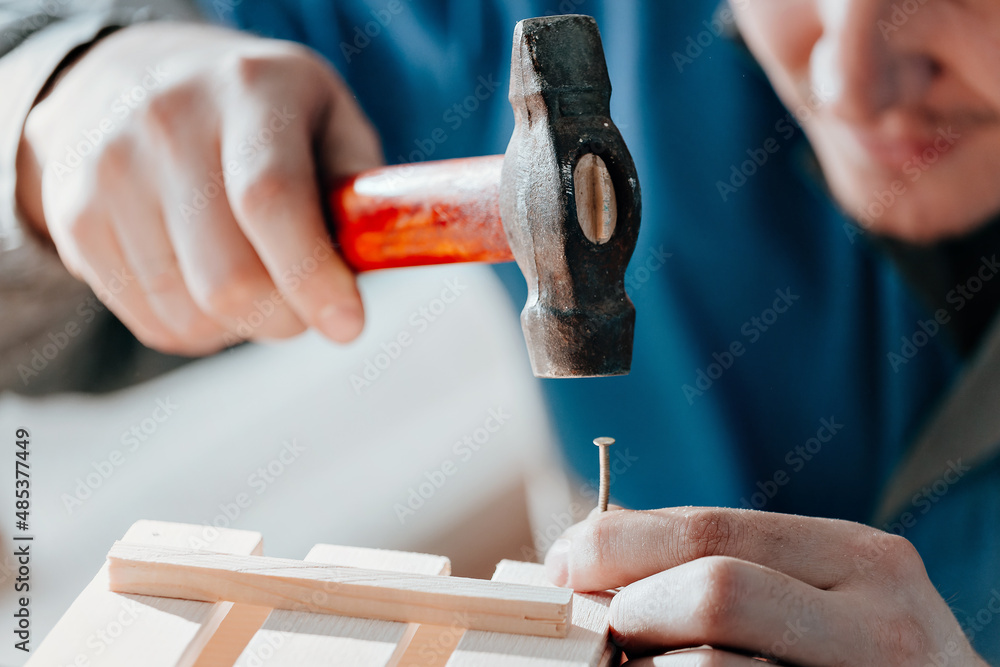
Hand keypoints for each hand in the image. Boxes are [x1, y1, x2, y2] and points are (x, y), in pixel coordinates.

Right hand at [16, 22, 381, 354]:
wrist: (131, 77)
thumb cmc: (260, 114)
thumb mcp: (328, 120)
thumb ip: (359, 191)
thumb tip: (370, 266)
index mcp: (250, 90)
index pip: (270, 199)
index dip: (311, 276)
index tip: (348, 326)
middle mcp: (167, 121)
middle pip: (227, 277)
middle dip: (285, 318)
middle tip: (308, 309)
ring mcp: (110, 170)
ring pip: (189, 313)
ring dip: (241, 326)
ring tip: (258, 283)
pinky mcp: (76, 218)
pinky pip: (151, 320)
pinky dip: (197, 328)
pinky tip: (209, 284)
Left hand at [544, 507, 988, 665]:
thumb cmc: (875, 664)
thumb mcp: (828, 598)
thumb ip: (736, 563)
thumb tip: (603, 541)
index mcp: (860, 558)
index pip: (709, 527)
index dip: (617, 543)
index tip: (563, 561)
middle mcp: (877, 618)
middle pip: (710, 584)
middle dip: (625, 597)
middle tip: (586, 619)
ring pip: (710, 663)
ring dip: (648, 663)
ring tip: (632, 663)